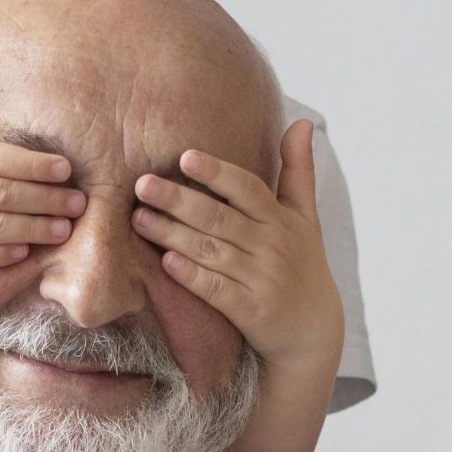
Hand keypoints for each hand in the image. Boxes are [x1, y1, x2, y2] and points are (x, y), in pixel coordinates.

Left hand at [130, 119, 345, 369]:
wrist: (313, 331)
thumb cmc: (302, 264)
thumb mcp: (306, 217)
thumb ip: (298, 170)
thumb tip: (303, 121)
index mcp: (281, 220)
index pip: (248, 189)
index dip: (218, 173)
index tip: (185, 157)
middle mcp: (272, 246)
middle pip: (221, 218)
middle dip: (179, 200)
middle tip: (142, 184)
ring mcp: (263, 280)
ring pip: (212, 252)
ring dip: (173, 234)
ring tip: (138, 219)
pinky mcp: (252, 311)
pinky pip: (217, 290)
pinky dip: (192, 275)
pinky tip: (166, 261)